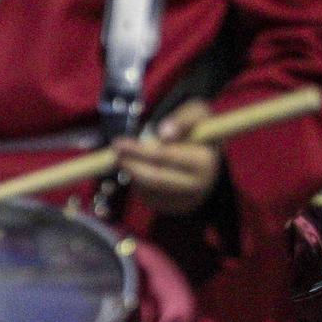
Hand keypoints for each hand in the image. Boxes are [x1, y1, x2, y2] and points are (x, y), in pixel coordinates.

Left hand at [115, 100, 221, 215]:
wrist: (208, 156)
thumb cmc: (197, 129)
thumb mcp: (196, 114)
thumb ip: (184, 119)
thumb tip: (164, 133)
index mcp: (204, 162)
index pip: (165, 157)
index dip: (138, 151)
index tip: (118, 143)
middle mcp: (198, 185)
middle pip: (154, 178)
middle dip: (130, 165)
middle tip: (113, 152)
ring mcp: (186, 200)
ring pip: (148, 188)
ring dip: (132, 173)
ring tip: (124, 157)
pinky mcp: (174, 208)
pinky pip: (149, 197)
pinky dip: (138, 183)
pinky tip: (138, 168)